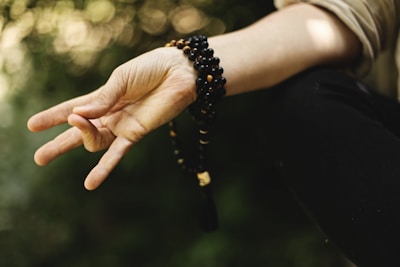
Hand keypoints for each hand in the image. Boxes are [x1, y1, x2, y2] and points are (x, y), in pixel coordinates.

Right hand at [27, 47, 196, 189]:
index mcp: (103, 98)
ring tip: (57, 145)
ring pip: (94, 141)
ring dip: (79, 138)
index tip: (32, 125)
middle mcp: (109, 114)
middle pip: (79, 132)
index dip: (53, 116)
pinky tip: (90, 183)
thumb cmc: (151, 69)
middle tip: (39, 157)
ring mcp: (121, 126)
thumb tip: (77, 114)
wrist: (180, 73)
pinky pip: (117, 153)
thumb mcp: (122, 79)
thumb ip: (102, 98)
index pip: (73, 109)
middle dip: (59, 143)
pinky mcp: (136, 134)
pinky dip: (104, 168)